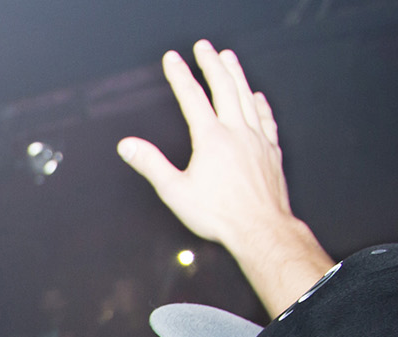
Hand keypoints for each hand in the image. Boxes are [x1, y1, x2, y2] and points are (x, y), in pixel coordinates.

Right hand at [117, 43, 297, 259]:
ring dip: (236, 74)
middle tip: (204, 46)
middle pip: (224, 87)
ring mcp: (257, 139)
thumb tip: (127, 145)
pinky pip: (266, 118)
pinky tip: (257, 96)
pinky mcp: (271, 151)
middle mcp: (236, 131)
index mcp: (211, 138)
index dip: (180, 75)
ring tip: (229, 57)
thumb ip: (150, 164)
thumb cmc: (218, 214)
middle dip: (212, 63)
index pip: (192, 98)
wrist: (261, 228)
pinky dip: (259, 103)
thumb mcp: (175, 191)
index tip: (172, 58)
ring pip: (246, 97)